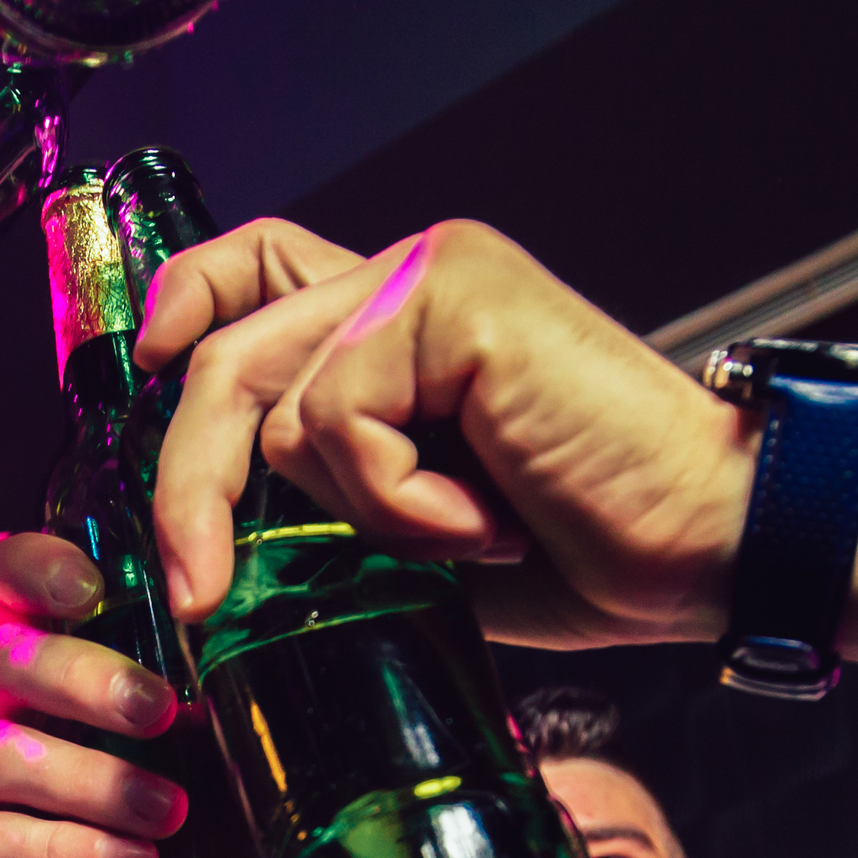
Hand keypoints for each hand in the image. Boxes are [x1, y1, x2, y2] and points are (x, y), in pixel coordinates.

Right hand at [0, 534, 183, 857]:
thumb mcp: (175, 780)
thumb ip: (191, 726)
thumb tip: (271, 686)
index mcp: (22, 674)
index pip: (1, 583)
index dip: (35, 567)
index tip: (96, 587)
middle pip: (3, 659)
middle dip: (89, 679)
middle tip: (165, 715)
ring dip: (94, 782)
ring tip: (168, 815)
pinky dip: (63, 851)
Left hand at [139, 217, 759, 650]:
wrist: (712, 543)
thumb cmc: (597, 543)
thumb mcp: (424, 526)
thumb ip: (339, 493)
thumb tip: (229, 539)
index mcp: (408, 315)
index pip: (258, 264)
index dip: (185, 302)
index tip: (146, 368)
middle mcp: (416, 272)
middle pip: (229, 348)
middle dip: (194, 483)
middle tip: (201, 593)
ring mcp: (435, 273)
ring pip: (277, 401)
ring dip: (355, 511)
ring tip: (465, 536)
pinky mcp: (454, 296)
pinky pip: (341, 419)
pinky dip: (400, 502)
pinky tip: (489, 519)